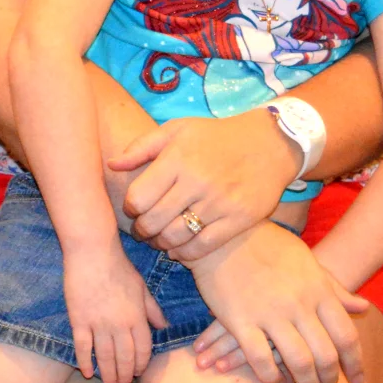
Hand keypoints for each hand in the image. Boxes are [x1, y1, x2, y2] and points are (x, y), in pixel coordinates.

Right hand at [65, 246, 168, 382]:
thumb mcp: (142, 287)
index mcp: (137, 317)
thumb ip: (153, 310)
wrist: (92, 253)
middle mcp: (120, 325)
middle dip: (125, 376)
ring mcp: (98, 323)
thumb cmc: (119, 267)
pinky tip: (87, 372)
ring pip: (105, 357)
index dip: (141, 366)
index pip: (142, 350)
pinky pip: (83, 346)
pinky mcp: (79, 320)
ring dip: (108, 374)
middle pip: (124, 358)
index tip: (138, 375)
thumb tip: (164, 327)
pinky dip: (85, 361)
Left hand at [110, 109, 299, 259]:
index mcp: (177, 159)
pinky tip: (179, 249)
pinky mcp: (239, 220)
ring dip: (160, 244)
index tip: (133, 209)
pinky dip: (185, 253)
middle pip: (153, 221)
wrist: (270, 143)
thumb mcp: (177, 129)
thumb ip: (141, 147)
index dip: (130, 209)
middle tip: (142, 231)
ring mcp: (219, 202)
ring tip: (158, 240)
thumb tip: (111, 165)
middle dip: (141, 231)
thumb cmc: (216, 136)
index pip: (138, 198)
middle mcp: (197, 181)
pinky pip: (202, 246)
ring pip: (175, 238)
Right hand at [184, 222, 368, 382]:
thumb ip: (335, 288)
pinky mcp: (239, 320)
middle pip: (325, 355)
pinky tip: (275, 380)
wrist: (225, 232)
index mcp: (318, 291)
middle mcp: (298, 304)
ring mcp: (269, 313)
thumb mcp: (308, 262)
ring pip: (298, 362)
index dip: (354, 363)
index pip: (346, 336)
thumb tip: (362, 307)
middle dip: (329, 379)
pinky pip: (259, 359)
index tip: (357, 380)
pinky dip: (271, 376)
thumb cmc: (268, 244)